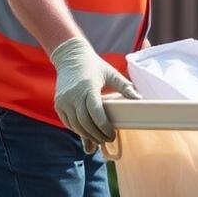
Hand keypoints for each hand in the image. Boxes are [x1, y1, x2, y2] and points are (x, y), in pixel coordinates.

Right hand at [50, 36, 141, 152]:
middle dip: (97, 135)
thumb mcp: (111, 74)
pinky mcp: (58, 104)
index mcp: (88, 88)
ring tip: (99, 140)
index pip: (96, 114)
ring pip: (76, 126)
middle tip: (108, 140)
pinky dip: (77, 130)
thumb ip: (125, 87)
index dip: (104, 127)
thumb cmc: (94, 65)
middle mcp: (74, 96)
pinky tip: (87, 134)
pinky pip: (68, 122)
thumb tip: (139, 98)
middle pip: (85, 123)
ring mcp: (64, 101)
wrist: (70, 57)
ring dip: (87, 136)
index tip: (112, 134)